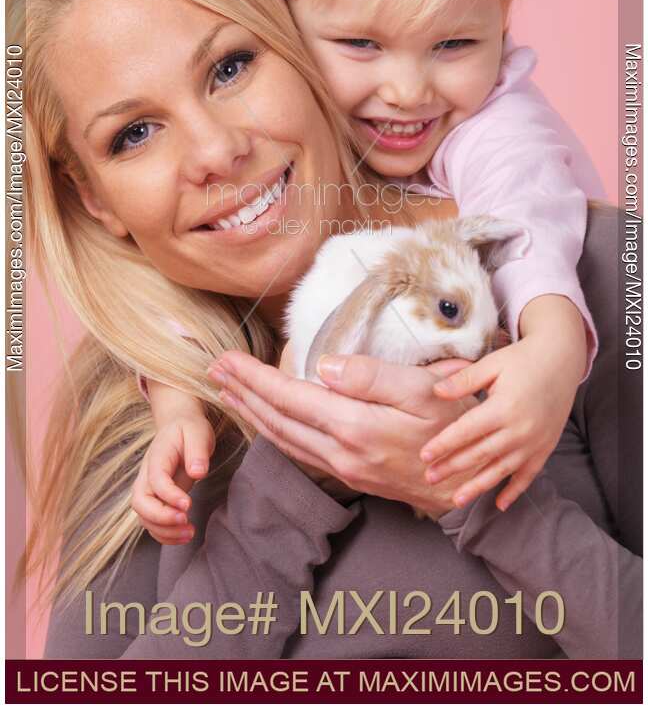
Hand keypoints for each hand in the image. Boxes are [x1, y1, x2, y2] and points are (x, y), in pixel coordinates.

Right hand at [131, 409, 215, 543]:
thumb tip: (198, 473)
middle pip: (140, 503)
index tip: (189, 505)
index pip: (155, 481)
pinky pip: (152, 523)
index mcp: (156, 457)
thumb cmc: (189, 429)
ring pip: (144, 517)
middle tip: (186, 521)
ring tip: (190, 533)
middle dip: (160, 518)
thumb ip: (197, 451)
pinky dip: (165, 535)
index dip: (169, 496)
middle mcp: (146, 476)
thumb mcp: (198, 432)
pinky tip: (184, 536)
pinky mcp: (156, 500)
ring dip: (164, 531)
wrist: (178, 425)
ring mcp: (149, 490)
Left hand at [208, 351, 481, 518]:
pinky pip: (299, 451)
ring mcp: (344, 468)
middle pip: (277, 420)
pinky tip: (268, 421)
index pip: (289, 397)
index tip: (226, 360)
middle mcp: (340, 452)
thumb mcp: (423, 390)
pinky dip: (274, 432)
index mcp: (355, 427)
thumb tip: (322, 366)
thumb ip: (370, 376)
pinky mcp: (351, 475)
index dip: (253, 378)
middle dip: (242, 393)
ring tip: (230, 392)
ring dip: (253, 414)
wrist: (470, 485)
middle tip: (214, 371)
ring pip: (283, 440)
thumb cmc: (454, 426)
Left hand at [420, 331, 580, 511]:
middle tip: (429, 478)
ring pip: (500, 470)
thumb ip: (463, 380)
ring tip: (455, 500)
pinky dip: (514, 491)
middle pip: (480, 454)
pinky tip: (499, 505)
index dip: (444, 444)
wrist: (561, 361)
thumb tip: (436, 392)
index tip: (424, 456)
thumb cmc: (521, 360)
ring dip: (477, 487)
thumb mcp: (491, 364)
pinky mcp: (545, 448)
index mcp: (503, 407)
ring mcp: (534, 442)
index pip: (466, 431)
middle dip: (452, 468)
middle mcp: (519, 429)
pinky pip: (528, 475)